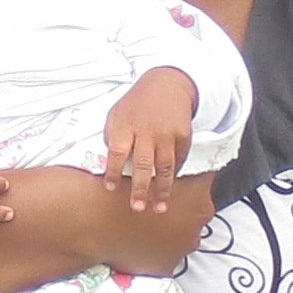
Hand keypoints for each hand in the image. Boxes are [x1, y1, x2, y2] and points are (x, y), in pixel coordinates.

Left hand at [100, 66, 199, 215]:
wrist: (166, 85)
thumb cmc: (137, 103)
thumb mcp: (116, 113)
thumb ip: (111, 137)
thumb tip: (109, 163)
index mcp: (126, 126)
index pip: (116, 153)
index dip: (112, 172)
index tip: (110, 188)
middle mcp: (147, 131)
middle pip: (142, 164)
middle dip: (139, 189)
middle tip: (137, 207)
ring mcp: (167, 134)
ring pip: (164, 167)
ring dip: (161, 190)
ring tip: (159, 207)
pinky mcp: (183, 135)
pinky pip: (178, 160)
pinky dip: (174, 174)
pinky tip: (169, 187)